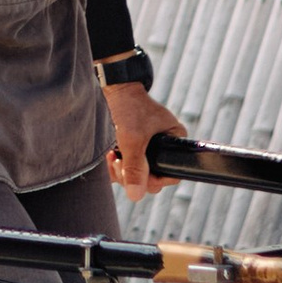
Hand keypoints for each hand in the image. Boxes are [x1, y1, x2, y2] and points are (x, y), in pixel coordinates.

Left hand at [104, 83, 188, 199]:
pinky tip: (108, 155)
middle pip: (151, 179)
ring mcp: (145, 149)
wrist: (110, 87)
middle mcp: (162, 147)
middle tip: (118, 163)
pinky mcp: (129, 148)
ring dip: (121, 172)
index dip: (155, 180)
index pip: (172, 174)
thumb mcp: (132, 138)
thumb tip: (136, 195)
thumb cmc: (128, 107)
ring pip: (135, 176)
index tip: (139, 175)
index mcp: (173, 141)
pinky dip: (114, 167)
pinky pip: (124, 169)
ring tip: (111, 156)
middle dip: (132, 175)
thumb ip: (136, 167)